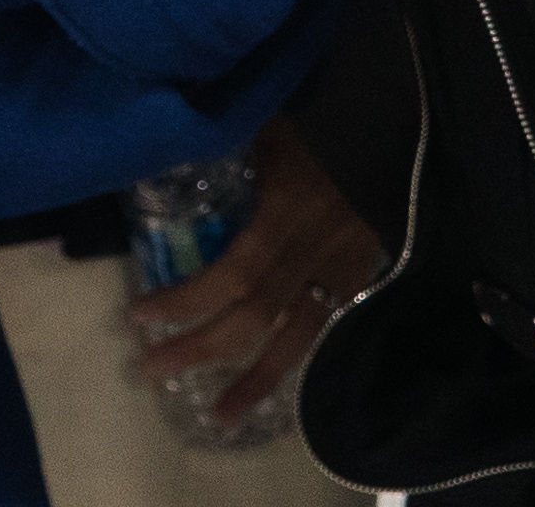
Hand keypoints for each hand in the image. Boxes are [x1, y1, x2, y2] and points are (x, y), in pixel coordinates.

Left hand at [132, 119, 380, 422]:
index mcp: (286, 212)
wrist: (396, 122)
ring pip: (296, 338)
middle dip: (200, 347)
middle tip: (149, 370)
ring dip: (253, 381)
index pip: (231, 274)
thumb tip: (171, 155)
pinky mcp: (359, 276)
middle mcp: (313, 251)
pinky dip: (292, 359)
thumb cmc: (322, 116)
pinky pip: (321, 327)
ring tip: (215, 417)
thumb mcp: (267, 127)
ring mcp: (341, 269)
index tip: (138, 316)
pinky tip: (263, 384)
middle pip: (254, 316)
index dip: (185, 301)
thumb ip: (226, 149)